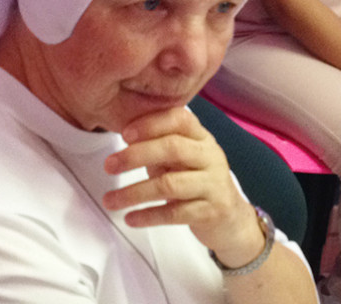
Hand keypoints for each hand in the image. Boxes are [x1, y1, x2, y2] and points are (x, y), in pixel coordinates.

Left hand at [102, 107, 265, 266]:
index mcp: (202, 138)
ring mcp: (213, 185)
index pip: (180, 119)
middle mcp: (211, 157)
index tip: (125, 134)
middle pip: (173, 148)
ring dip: (134, 193)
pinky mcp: (211, 212)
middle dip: (136, 155)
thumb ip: (159, 147)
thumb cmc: (198, 183)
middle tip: (109, 165)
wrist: (231, 220)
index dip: (151, 123)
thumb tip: (124, 138)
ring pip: (170, 184)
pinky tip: (130, 218)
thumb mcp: (181, 160)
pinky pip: (175, 213)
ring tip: (110, 200)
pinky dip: (148, 216)